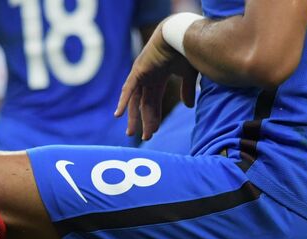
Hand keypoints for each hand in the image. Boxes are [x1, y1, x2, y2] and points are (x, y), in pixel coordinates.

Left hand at [115, 22, 197, 139]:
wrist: (181, 34)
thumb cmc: (187, 49)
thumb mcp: (188, 74)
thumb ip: (187, 90)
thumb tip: (188, 107)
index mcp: (158, 78)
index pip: (154, 102)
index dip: (154, 117)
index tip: (154, 131)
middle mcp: (148, 77)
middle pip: (143, 104)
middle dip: (144, 120)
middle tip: (145, 136)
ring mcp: (141, 74)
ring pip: (134, 100)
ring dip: (133, 116)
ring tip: (131, 132)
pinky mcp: (138, 71)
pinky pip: (128, 89)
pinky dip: (123, 101)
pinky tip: (118, 115)